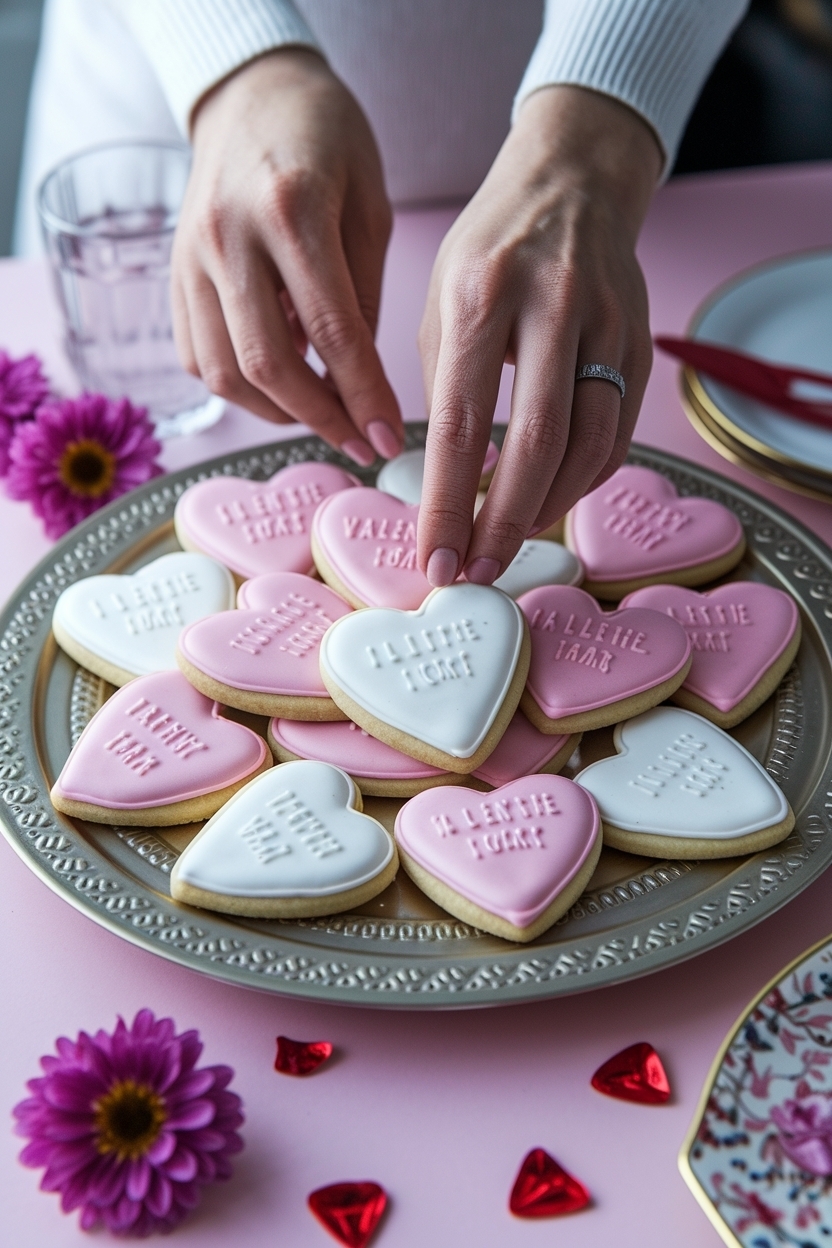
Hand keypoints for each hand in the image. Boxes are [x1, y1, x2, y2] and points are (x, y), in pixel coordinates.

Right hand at [172, 49, 402, 465]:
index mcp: (289, 209)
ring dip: (278, 411)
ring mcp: (190, 258)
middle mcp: (228, 236)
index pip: (332, 332)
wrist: (251, 95)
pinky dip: (239, 388)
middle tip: (361, 442)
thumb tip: (360, 381)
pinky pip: (198, 358)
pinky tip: (278, 386)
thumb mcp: (370, 204)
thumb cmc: (326, 140)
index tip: (388, 439)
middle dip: (322, 419)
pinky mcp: (172, 275)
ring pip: (225, 373)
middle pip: (269, 364)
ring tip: (323, 413)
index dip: (363, 397)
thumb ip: (364, 294)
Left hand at [417, 85, 661, 585]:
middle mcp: (552, 306)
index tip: (436, 559)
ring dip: (547, 510)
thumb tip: (443, 481)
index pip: (459, 422)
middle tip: (479, 571)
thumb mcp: (440, 300)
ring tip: (509, 542)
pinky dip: (582, 481)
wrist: (573, 181)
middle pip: (537, 443)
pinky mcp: (642, 343)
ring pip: (590, 447)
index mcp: (481, 293)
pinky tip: (548, 499)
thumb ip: (441, 387)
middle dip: (504, 523)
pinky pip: (617, 435)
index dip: (447, 503)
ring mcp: (608, 324)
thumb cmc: (491, 247)